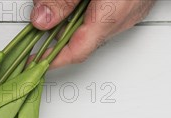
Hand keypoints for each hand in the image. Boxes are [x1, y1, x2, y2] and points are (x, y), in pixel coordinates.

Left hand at [30, 0, 155, 67]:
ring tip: (57, 11)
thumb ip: (62, 0)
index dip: (52, 59)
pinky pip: (108, 16)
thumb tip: (42, 19)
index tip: (35, 59)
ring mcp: (133, 12)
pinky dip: (89, 14)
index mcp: (112, 14)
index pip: (77, 50)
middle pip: (85, 40)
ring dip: (74, 23)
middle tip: (40, 30)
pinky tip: (81, 3)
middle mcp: (125, 18)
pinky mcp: (135, 4)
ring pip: (96, 28)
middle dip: (60, 37)